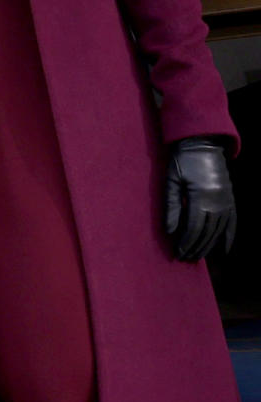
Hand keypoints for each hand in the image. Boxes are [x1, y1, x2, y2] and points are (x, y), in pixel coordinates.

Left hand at [165, 138, 235, 261]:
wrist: (202, 143)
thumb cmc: (182, 161)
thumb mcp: (172, 181)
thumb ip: (171, 207)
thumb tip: (170, 231)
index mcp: (201, 196)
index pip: (194, 228)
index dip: (186, 242)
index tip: (178, 253)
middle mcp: (217, 201)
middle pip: (207, 232)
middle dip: (195, 247)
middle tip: (185, 258)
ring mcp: (226, 200)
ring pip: (219, 230)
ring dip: (208, 245)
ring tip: (197, 256)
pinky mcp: (230, 198)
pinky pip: (232, 221)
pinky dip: (228, 236)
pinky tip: (224, 250)